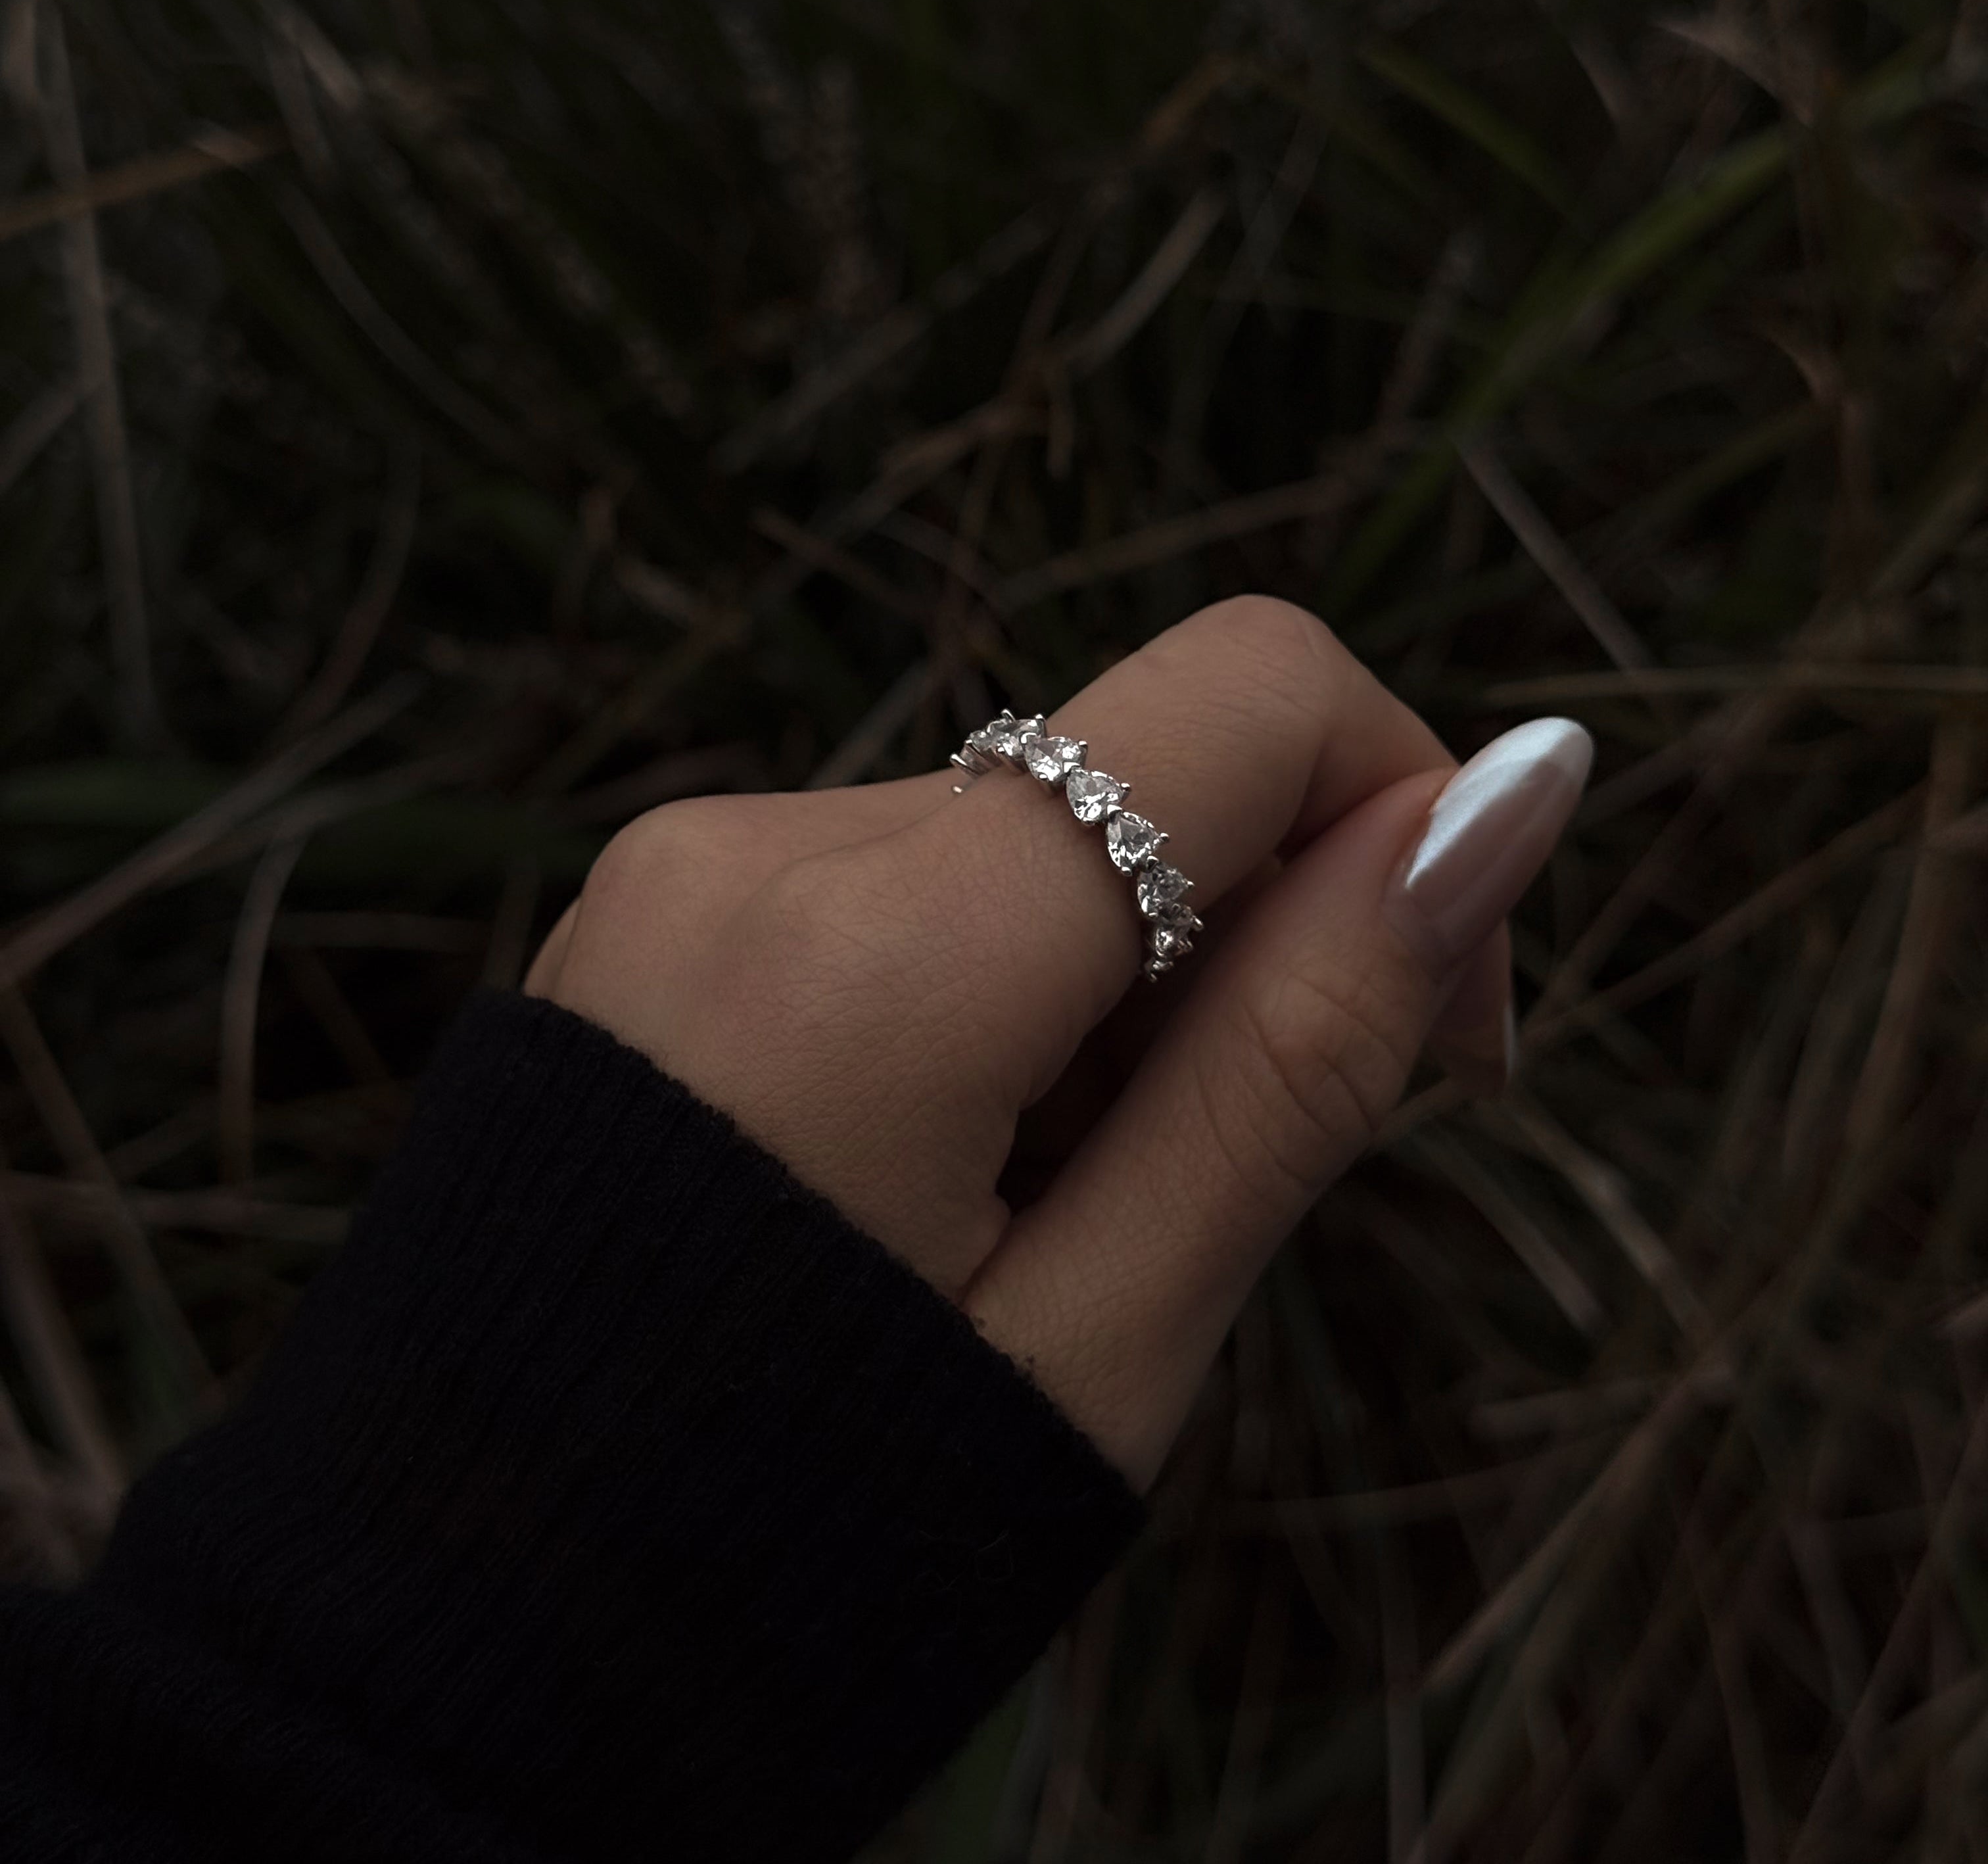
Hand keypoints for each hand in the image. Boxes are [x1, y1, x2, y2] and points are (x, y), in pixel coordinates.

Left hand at [526, 597, 1589, 1486]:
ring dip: (1110, 984)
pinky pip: (898, 880)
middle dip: (1244, 946)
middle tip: (1198, 1188)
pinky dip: (987, 988)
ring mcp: (682, 865)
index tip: (1438, 1028)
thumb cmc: (801, 1544)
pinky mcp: (652, 906)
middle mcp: (764, 845)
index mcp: (887, 951)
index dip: (1404, 807)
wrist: (454, 1639)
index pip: (1243, 692)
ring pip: (1023, 836)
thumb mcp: (1109, 1335)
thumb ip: (1306, 1050)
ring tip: (1032, 1213)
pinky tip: (936, 1172)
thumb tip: (1511, 792)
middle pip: (1135, 777)